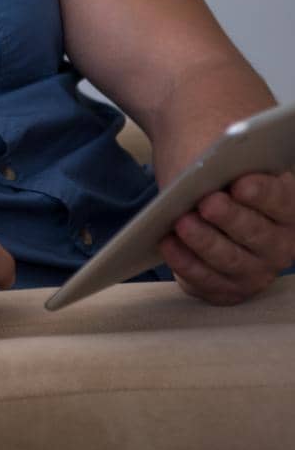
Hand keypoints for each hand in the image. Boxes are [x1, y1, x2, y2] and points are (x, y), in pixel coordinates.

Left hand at [159, 169, 294, 304]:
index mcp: (288, 209)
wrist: (210, 213)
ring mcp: (255, 271)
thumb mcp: (232, 168)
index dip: (261, 192)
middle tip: (208, 202)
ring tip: (182, 222)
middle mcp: (279, 245)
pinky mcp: (227, 289)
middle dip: (230, 217)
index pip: (280, 200)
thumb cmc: (222, 183)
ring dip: (204, 240)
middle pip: (255, 233)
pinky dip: (184, 261)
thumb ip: (229, 163)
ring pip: (229, 259)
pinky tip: (167, 243)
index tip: (240, 184)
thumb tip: (210, 160)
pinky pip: (205, 279)